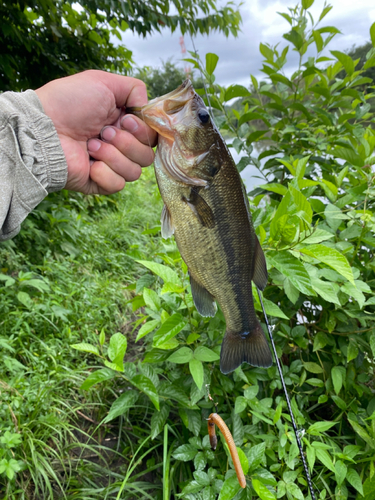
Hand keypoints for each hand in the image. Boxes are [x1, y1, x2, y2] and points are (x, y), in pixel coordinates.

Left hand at [35, 70, 156, 194]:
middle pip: (147, 155)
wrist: (44, 128)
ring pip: (135, 172)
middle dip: (126, 142)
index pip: (151, 137)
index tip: (126, 120)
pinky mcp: (99, 182)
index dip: (143, 130)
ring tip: (90, 146)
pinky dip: (104, 173)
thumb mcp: (104, 82)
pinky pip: (118, 185)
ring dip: (113, 156)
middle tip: (103, 132)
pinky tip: (89, 163)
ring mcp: (110, 165)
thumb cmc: (69, 103)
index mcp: (123, 124)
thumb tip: (147, 111)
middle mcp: (119, 145)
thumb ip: (135, 89)